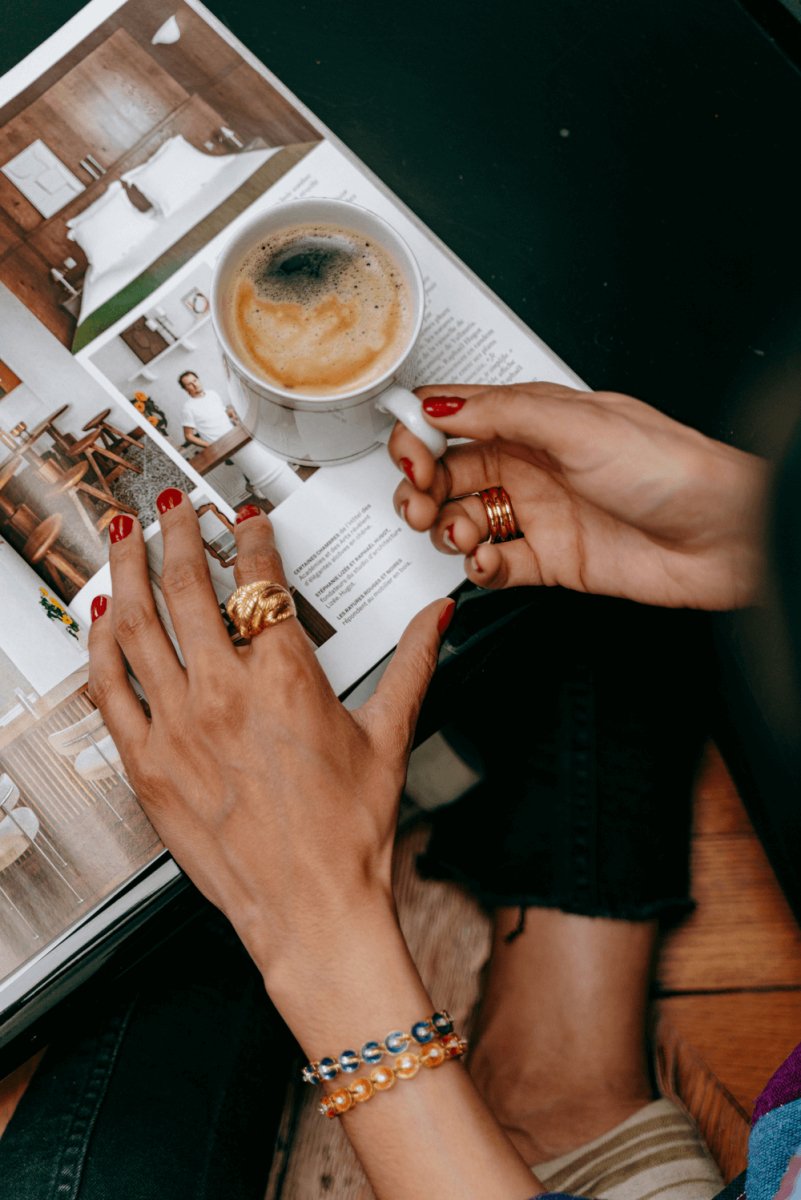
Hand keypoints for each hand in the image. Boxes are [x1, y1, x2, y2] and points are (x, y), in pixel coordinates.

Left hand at [88, 500, 537, 1199]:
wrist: (311, 909)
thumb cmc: (348, 833)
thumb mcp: (387, 737)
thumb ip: (411, 664)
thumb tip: (436, 618)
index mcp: (286, 678)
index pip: (261, 581)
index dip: (252, 537)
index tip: (247, 520)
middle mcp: (225, 693)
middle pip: (188, 588)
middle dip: (178, 534)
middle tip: (172, 508)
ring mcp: (178, 727)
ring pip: (139, 626)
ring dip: (130, 571)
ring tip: (125, 536)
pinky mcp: (147, 764)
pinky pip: (109, 688)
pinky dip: (100, 644)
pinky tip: (101, 617)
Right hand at [390, 382, 768, 609]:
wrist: (724, 537)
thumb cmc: (670, 468)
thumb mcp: (577, 423)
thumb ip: (500, 412)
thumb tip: (436, 403)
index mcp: (534, 419)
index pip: (455, 418)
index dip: (420, 434)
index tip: (408, 452)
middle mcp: (531, 464)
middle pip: (447, 473)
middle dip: (421, 487)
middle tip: (422, 500)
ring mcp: (539, 514)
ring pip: (462, 519)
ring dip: (447, 528)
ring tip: (463, 532)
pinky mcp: (550, 561)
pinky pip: (494, 566)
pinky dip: (479, 568)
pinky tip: (489, 560)